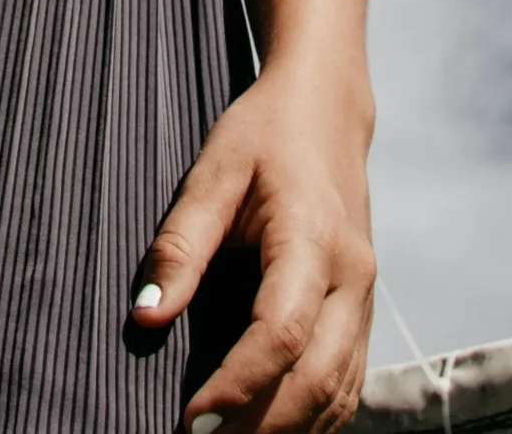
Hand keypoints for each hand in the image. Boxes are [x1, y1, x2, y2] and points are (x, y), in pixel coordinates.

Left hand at [132, 69, 375, 433]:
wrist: (328, 111)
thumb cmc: (263, 134)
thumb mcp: (213, 171)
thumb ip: (180, 244)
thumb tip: (146, 317)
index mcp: (312, 238)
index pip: (281, 332)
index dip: (238, 385)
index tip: (190, 420)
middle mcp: (352, 277)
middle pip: (317, 377)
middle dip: (261, 426)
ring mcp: (366, 298)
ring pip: (339, 391)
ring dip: (290, 432)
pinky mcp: (364, 311)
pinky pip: (348, 382)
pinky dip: (316, 418)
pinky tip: (272, 430)